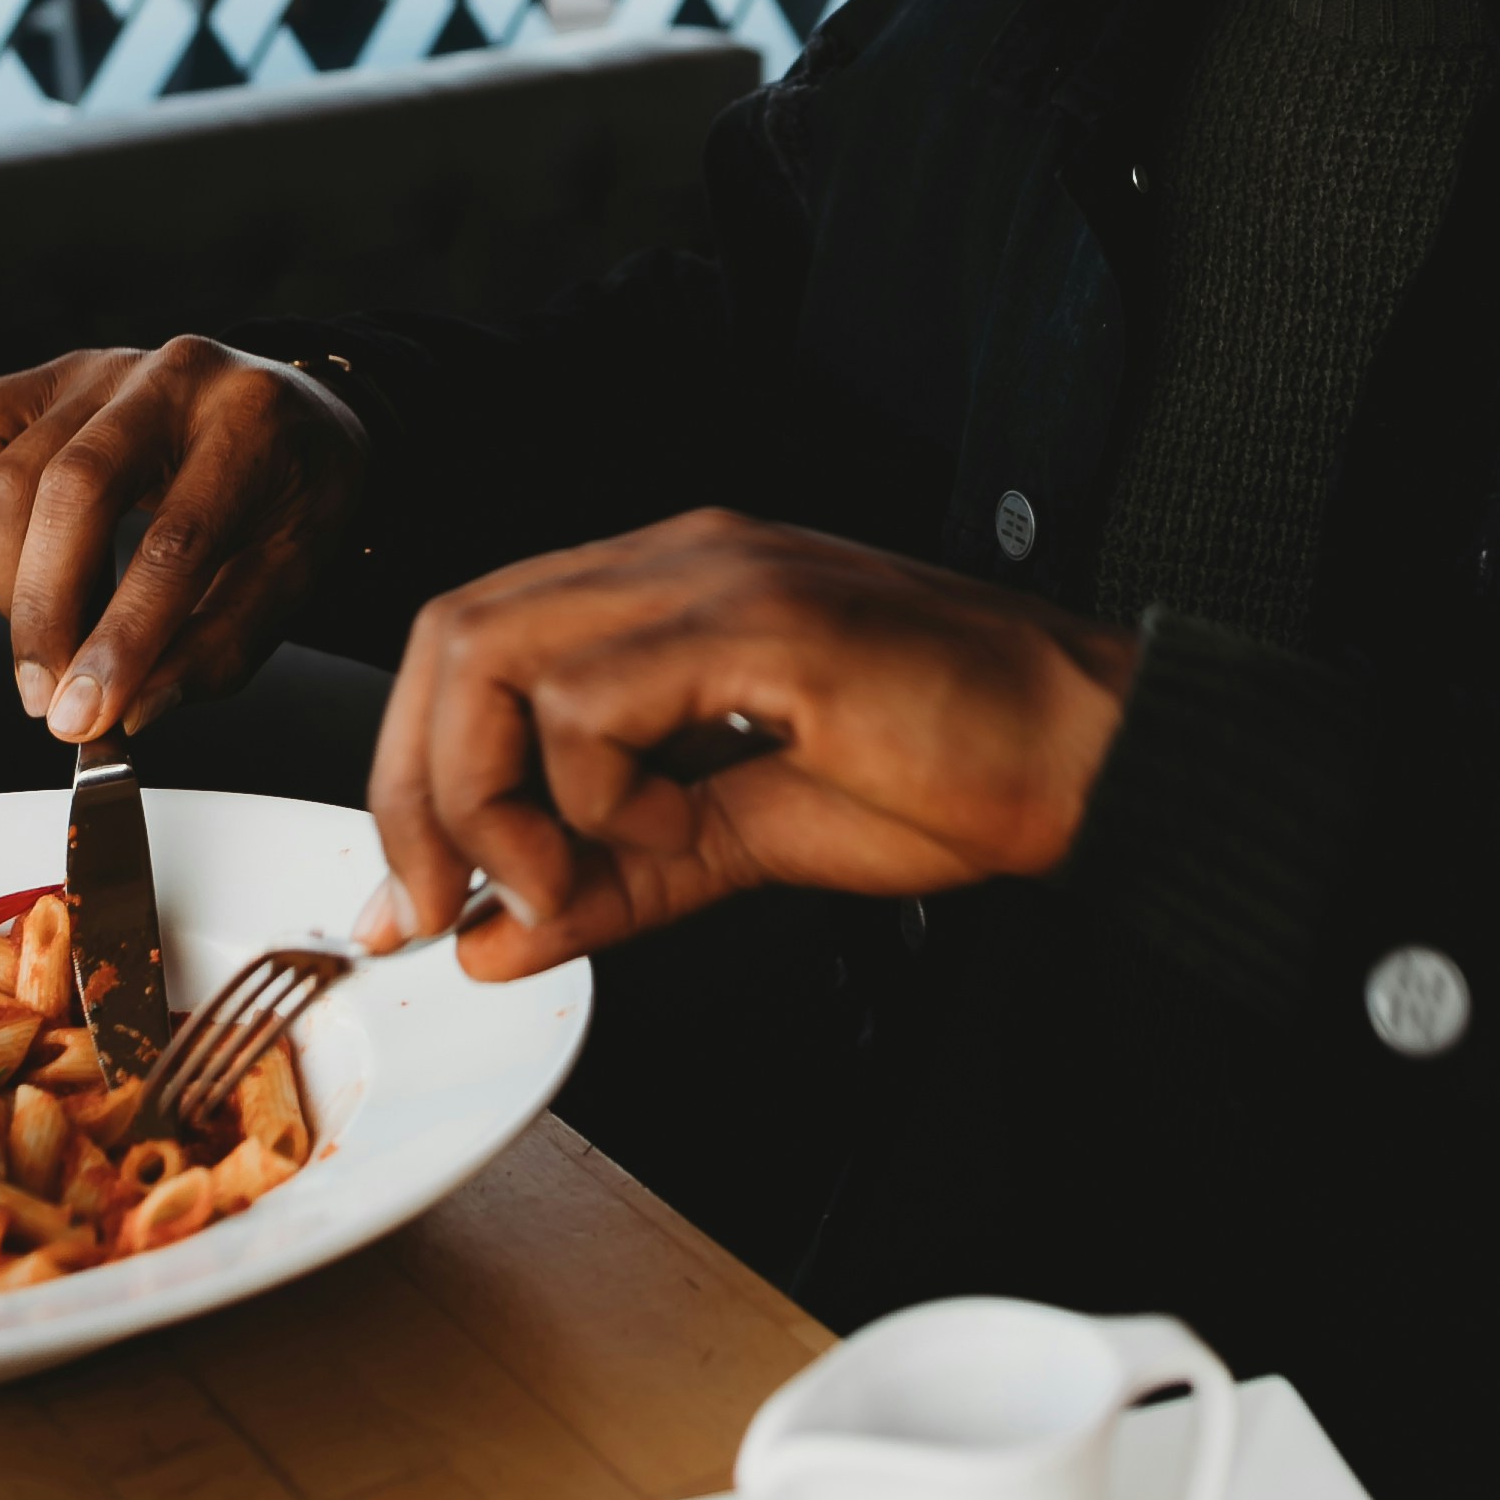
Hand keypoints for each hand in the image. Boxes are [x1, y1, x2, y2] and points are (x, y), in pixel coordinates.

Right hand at [0, 340, 371, 742]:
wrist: (293, 415)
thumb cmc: (291, 499)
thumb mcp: (293, 575)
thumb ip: (217, 649)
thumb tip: (130, 711)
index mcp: (255, 422)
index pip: (176, 540)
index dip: (122, 636)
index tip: (84, 716)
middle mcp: (175, 376)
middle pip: (74, 489)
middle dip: (45, 612)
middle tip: (44, 699)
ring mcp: (105, 366)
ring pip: (12, 475)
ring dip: (14, 580)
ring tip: (59, 636)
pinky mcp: (49, 373)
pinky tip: (25, 549)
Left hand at [362, 509, 1138, 975]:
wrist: (1086, 754)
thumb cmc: (947, 772)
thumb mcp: (741, 840)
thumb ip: (613, 879)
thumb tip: (490, 941)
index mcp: (667, 591)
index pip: (472, 642)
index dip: (412, 772)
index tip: (416, 899)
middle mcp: (679, 559)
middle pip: (455, 636)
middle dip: (419, 791)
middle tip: (447, 906)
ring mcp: (721, 575)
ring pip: (499, 655)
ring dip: (502, 800)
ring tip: (579, 880)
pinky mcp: (767, 620)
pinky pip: (599, 697)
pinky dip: (596, 793)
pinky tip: (676, 832)